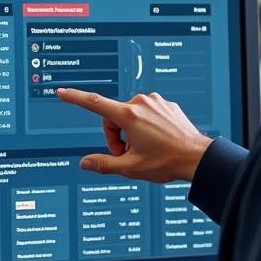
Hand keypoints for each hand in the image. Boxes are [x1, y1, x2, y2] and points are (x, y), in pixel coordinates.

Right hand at [57, 88, 211, 182]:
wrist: (198, 157)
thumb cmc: (166, 162)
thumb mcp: (131, 167)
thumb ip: (104, 164)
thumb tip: (85, 163)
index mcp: (129, 116)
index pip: (95, 103)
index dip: (76, 98)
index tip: (62, 92)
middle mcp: (141, 103)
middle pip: (114, 117)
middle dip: (116, 135)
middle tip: (127, 154)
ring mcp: (156, 102)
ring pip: (131, 115)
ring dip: (132, 131)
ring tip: (145, 148)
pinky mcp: (167, 105)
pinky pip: (148, 113)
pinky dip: (147, 126)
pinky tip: (158, 141)